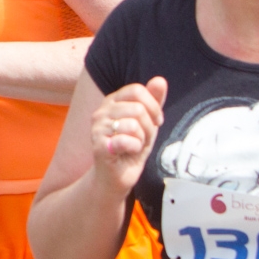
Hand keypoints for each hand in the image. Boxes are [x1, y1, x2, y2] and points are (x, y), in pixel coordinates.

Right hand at [88, 77, 167, 195]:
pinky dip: (134, 149)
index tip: (156, 121)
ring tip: (134, 146)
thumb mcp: (148, 122)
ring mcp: (98, 128)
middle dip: (148, 127)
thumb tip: (160, 80)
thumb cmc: (131, 148)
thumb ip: (154, 101)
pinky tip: (128, 153)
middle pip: (138, 108)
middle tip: (142, 139)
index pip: (137, 90)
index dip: (153, 106)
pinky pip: (127, 140)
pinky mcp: (99, 146)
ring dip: (141, 139)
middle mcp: (101, 111)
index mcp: (112, 101)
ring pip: (134, 124)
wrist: (117, 178)